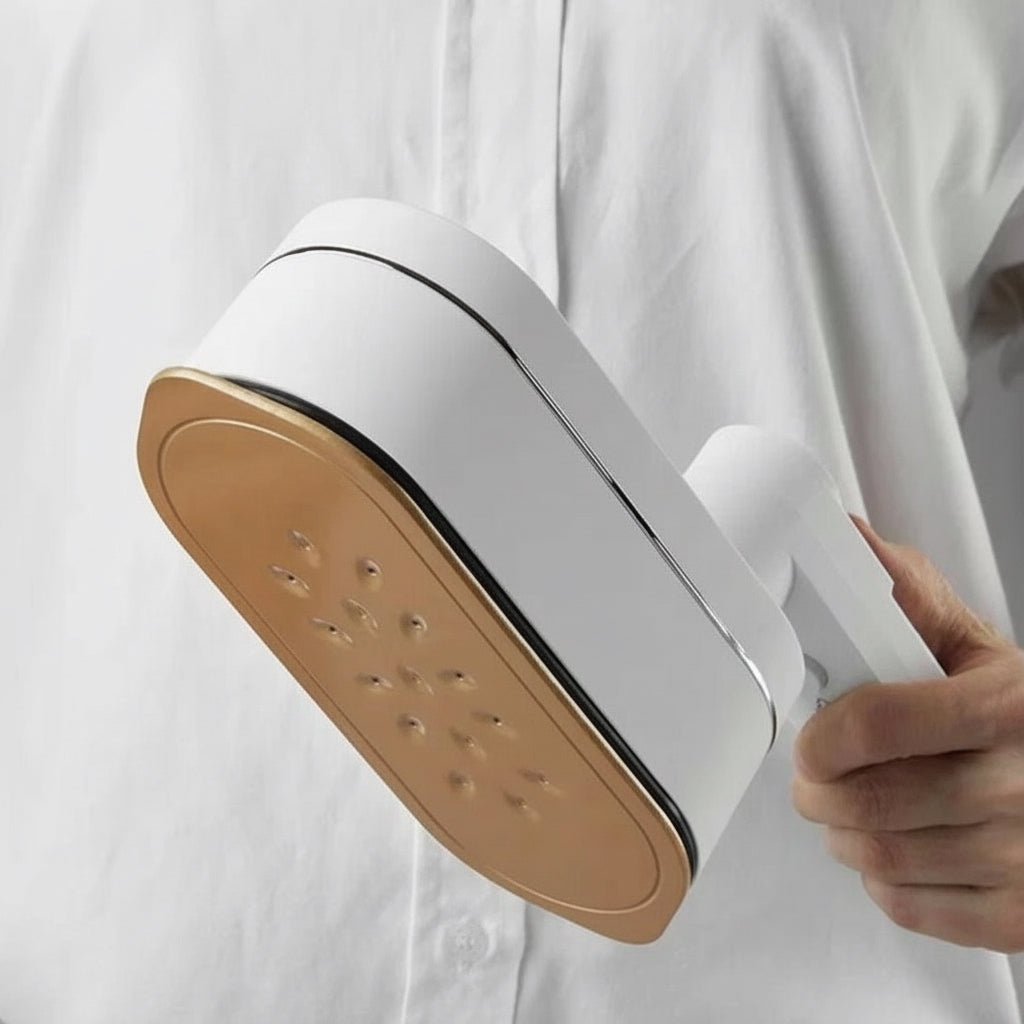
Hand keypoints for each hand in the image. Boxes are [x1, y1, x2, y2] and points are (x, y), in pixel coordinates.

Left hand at [791, 515, 1023, 951]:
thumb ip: (913, 598)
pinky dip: (881, 881)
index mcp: (1008, 707)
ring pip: (879, 857)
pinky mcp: (1019, 917)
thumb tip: (847, 539)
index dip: (823, 737)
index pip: (878, 725)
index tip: (811, 739)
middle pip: (870, 800)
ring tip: (848, 807)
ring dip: (842, 833)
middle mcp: (1023, 785)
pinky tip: (895, 847)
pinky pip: (909, 907)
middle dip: (818, 789)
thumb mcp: (981, 650)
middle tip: (815, 775)